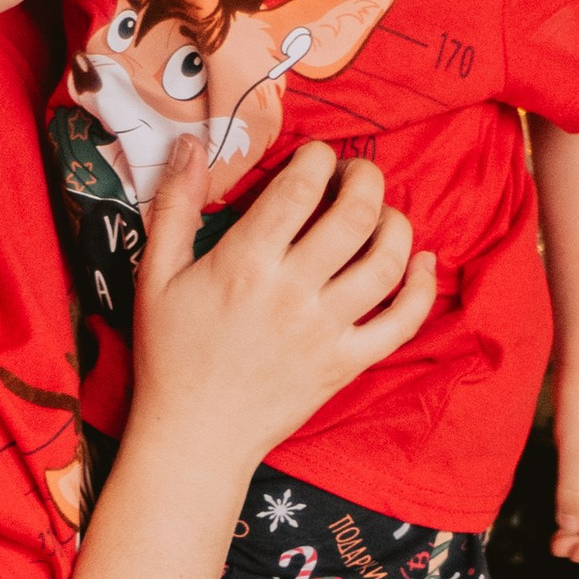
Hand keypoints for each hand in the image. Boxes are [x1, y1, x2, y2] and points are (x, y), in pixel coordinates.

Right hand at [130, 138, 436, 475]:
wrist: (194, 436)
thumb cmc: (171, 354)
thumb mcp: (156, 275)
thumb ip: (176, 205)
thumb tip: (192, 143)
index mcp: (245, 263)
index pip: (300, 189)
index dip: (317, 159)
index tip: (316, 157)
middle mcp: (292, 292)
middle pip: (355, 214)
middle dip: (365, 178)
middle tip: (357, 174)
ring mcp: (325, 330)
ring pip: (386, 261)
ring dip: (396, 224)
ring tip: (384, 214)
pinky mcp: (346, 363)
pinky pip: (402, 321)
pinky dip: (422, 287)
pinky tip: (422, 263)